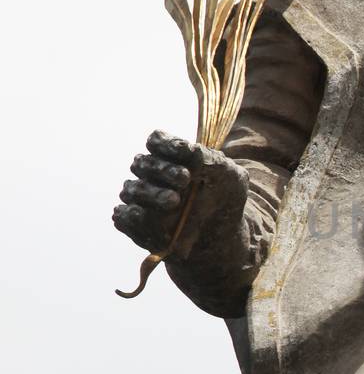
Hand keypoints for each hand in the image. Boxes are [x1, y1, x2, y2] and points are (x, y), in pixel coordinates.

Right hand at [113, 130, 247, 256]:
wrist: (225, 233)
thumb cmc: (225, 198)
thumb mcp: (230, 176)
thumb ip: (212, 159)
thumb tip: (189, 149)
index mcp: (171, 156)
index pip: (157, 141)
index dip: (166, 144)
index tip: (185, 150)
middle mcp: (152, 175)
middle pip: (142, 163)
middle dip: (162, 169)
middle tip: (185, 178)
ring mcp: (142, 199)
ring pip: (131, 190)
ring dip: (150, 194)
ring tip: (174, 201)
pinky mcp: (136, 224)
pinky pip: (123, 218)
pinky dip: (131, 216)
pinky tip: (144, 215)